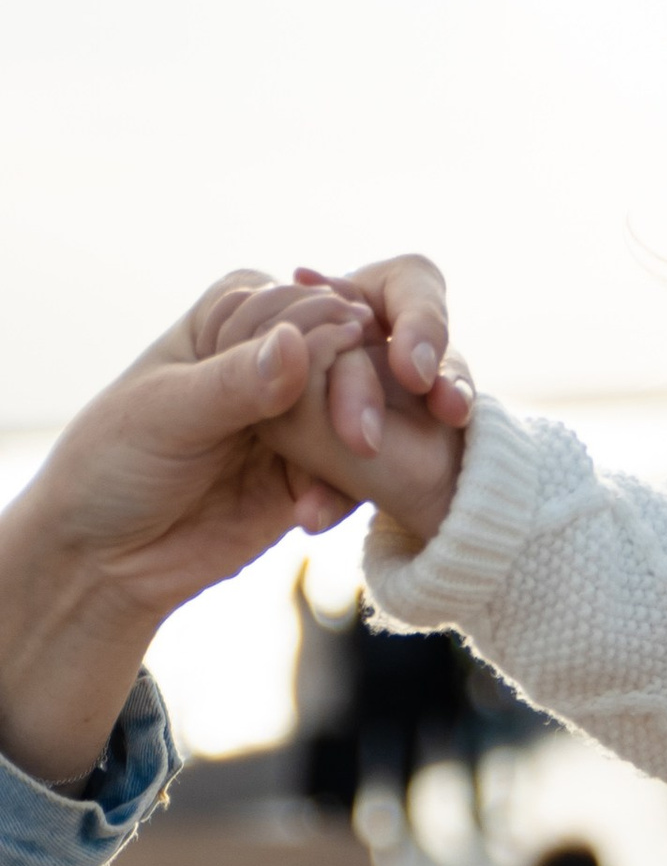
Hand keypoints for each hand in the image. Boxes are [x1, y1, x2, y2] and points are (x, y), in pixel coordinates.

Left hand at [0, 278, 374, 789]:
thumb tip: (296, 344)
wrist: (103, 557)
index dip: (329, 335)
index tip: (347, 359)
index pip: (303, 308)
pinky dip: (346, 492)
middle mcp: (275, 356)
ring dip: (364, 445)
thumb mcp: (165, 415)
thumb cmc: (111, 466)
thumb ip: (233, 383)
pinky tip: (311, 518)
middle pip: (346, 356)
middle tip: (359, 440)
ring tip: (339, 481)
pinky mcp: (313, 473)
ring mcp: (298, 416)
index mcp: (235, 315)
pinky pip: (357, 474)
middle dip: (358, 392)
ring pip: (361, 412)